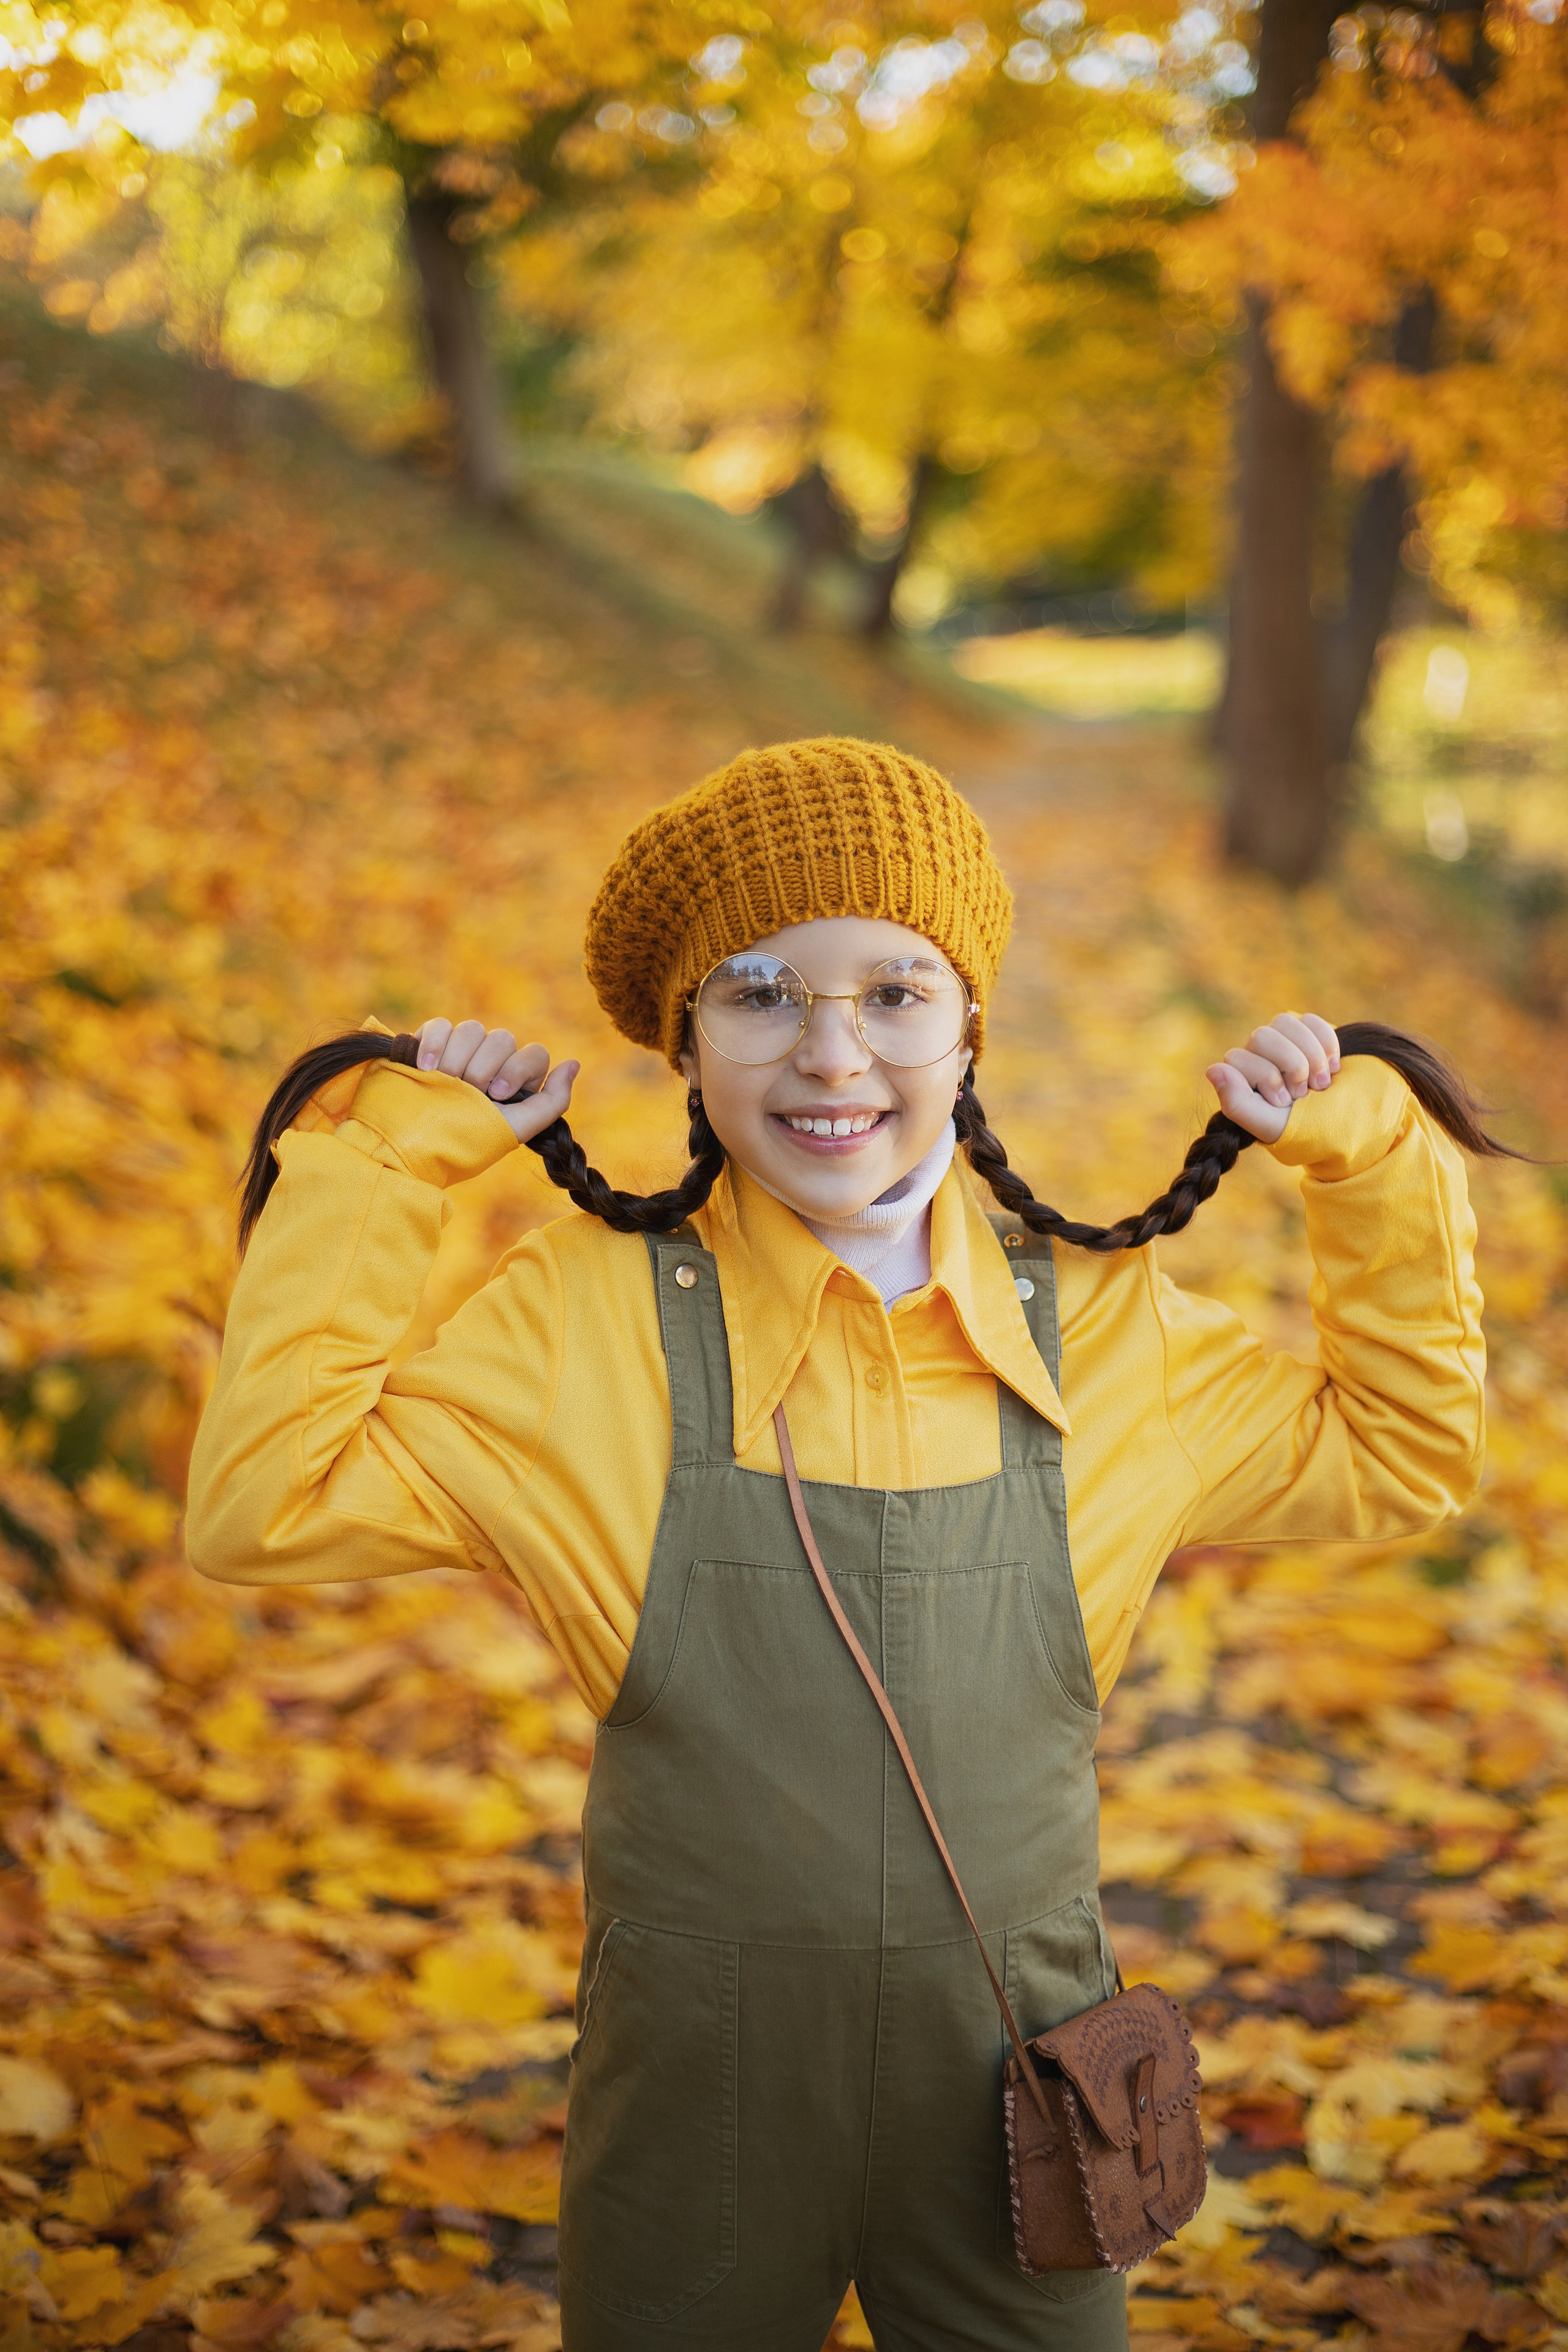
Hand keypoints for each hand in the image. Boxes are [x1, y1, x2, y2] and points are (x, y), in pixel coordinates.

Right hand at [415, 1017, 577, 1143]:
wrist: (410, 1144)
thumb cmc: (465, 1139)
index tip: (497, 1095)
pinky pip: (439, 1025)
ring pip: (472, 1029)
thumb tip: (573, 1064)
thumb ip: (553, 1100)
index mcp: (514, 1083)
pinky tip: (425, 1068)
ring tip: (443, 1082)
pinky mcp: (427, 1044)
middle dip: (484, 1068)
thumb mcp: (516, 1128)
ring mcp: (458, 1052)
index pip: (534, 1054)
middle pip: (503, 1039)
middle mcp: (489, 1064)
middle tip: (468, 1093)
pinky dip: (433, 1043)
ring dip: (458, 1059)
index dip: (517, 1070)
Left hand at [1206, 1012, 1339, 1143]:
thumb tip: (1213, 1070)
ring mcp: (1280, 1037)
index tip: (1282, 1102)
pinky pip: (1311, 1020)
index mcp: (1239, 1073)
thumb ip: (1235, 1102)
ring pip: (1285, 1022)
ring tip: (1320, 1083)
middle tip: (1302, 1094)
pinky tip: (1332, 1068)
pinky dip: (1327, 1045)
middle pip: (1262, 1036)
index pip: (1237, 1058)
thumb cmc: (1294, 1126)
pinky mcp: (1306, 1030)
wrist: (1334, 1122)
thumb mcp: (1264, 1123)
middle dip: (1291, 1066)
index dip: (1266, 1078)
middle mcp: (1255, 1051)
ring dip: (1310, 1056)